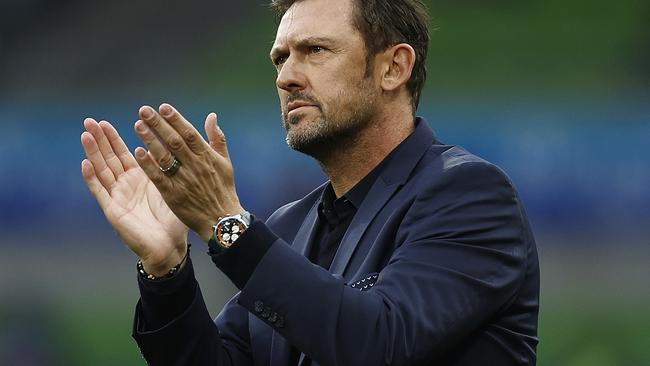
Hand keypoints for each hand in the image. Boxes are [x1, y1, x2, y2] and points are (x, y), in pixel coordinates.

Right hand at [80, 119, 188, 275]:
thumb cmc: (174, 219)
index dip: (113, 139)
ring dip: (93, 153)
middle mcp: (126, 186)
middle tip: (89, 121)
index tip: (105, 122)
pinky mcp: (113, 210)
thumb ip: (166, 166)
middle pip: (109, 158)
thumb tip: (165, 143)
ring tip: (85, 135)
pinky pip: (101, 191)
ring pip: (102, 170)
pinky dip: (92, 178)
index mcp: (140, 178)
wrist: (169, 245)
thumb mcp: (171, 186)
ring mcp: (117, 197)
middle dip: (99, 140)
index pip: (123, 154)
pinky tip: (86, 163)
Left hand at [133, 103, 244, 241]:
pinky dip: (148, 164)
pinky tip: (138, 152)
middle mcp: (195, 166)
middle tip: (144, 110)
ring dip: (150, 140)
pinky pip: (159, 177)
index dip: (176, 119)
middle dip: (159, 125)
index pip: (189, 133)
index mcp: (207, 156)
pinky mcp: (173, 195)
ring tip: (138, 125)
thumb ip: (217, 138)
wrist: (222, 220)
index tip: (163, 107)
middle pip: (174, 141)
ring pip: (164, 156)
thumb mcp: (225, 162)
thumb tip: (211, 116)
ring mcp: (183, 180)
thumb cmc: (224, 189)